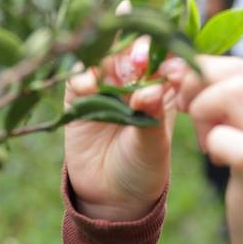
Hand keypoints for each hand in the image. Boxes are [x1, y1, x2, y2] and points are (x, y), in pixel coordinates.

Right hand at [64, 39, 177, 221]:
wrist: (112, 195)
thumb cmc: (144, 168)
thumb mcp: (154, 145)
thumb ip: (152, 116)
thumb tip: (152, 89)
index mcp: (161, 85)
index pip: (164, 55)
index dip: (164, 51)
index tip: (165, 62)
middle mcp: (134, 79)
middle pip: (133, 48)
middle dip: (136, 48)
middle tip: (139, 61)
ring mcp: (105, 85)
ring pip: (104, 56)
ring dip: (109, 57)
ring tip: (117, 72)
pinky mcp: (78, 96)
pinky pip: (77, 77)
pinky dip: (82, 75)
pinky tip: (88, 85)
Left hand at [172, 55, 242, 243]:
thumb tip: (198, 67)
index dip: (208, 72)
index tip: (183, 90)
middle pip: (239, 75)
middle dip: (198, 89)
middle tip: (186, 114)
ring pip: (232, 94)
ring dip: (204, 114)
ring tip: (209, 145)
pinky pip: (230, 140)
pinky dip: (213, 142)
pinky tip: (217, 159)